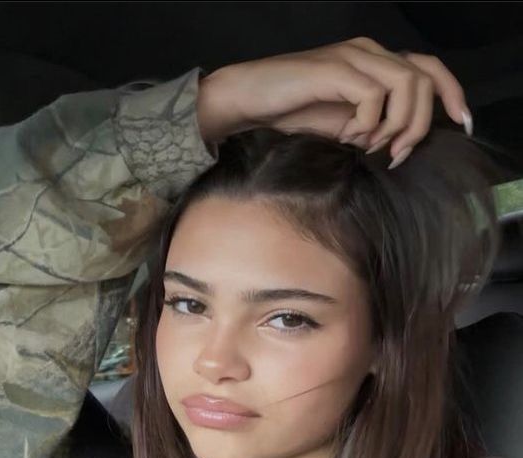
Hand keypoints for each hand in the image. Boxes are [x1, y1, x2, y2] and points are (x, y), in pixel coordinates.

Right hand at [196, 37, 471, 163]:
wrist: (247, 101)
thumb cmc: (289, 113)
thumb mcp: (341, 124)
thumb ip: (372, 127)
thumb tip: (398, 146)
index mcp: (373, 63)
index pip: (428, 69)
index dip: (451, 95)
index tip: (460, 126)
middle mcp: (369, 52)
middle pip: (424, 78)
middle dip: (419, 124)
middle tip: (395, 154)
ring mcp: (353, 57)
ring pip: (406, 85)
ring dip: (395, 124)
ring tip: (367, 144)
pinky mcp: (336, 69)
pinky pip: (374, 96)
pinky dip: (368, 123)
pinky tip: (347, 136)